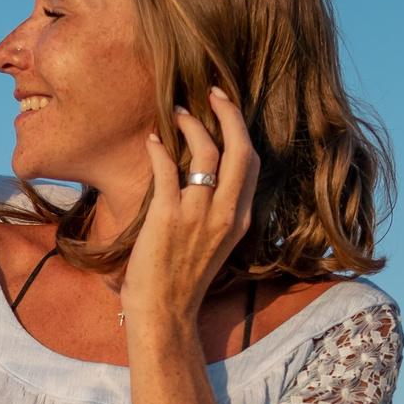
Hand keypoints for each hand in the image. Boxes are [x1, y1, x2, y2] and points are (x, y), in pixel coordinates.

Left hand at [127, 89, 258, 329]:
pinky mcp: (168, 217)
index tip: (226, 108)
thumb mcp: (216, 243)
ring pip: (206, 152)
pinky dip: (158, 148)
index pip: (252, 162)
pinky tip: (151, 140)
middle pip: (239, 148)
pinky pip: (167, 168)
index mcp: (241, 219)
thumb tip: (204, 174)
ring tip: (176, 112)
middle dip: (227, 113)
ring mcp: (198, 215)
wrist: (165, 311)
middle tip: (212, 92)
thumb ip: (218, 211)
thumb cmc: (184, 279)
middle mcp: (226, 214)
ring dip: (191, 125)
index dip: (240, 128)